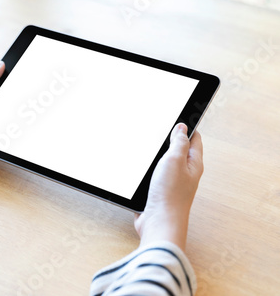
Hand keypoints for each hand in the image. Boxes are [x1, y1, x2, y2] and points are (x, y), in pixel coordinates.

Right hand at [134, 123, 203, 250]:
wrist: (159, 222)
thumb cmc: (169, 194)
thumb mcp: (175, 160)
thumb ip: (179, 143)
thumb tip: (182, 127)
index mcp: (193, 164)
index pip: (194, 140)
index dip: (189, 126)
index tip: (182, 115)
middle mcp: (184, 173)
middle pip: (181, 150)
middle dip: (172, 139)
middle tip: (165, 127)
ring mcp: (171, 183)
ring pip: (166, 163)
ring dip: (159, 154)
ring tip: (154, 144)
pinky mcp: (158, 192)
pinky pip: (155, 175)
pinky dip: (150, 169)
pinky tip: (143, 166)